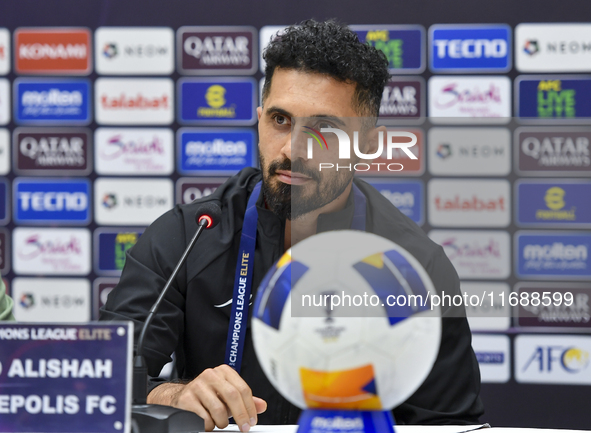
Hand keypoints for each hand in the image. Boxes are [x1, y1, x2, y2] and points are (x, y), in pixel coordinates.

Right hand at [149, 364, 266, 431]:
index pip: (243, 389)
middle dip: (241, 415)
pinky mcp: (187, 398)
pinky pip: (204, 417)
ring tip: (220, 423)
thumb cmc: (208, 395)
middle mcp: (211, 375)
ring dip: (222, 422)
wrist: (181, 397)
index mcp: (224, 372)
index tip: (252, 421)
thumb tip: (262, 406)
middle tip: (244, 427)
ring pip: (218, 409)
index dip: (250, 407)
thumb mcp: (227, 395)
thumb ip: (245, 400)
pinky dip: (209, 425)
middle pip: (233, 396)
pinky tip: (208, 423)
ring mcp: (198, 385)